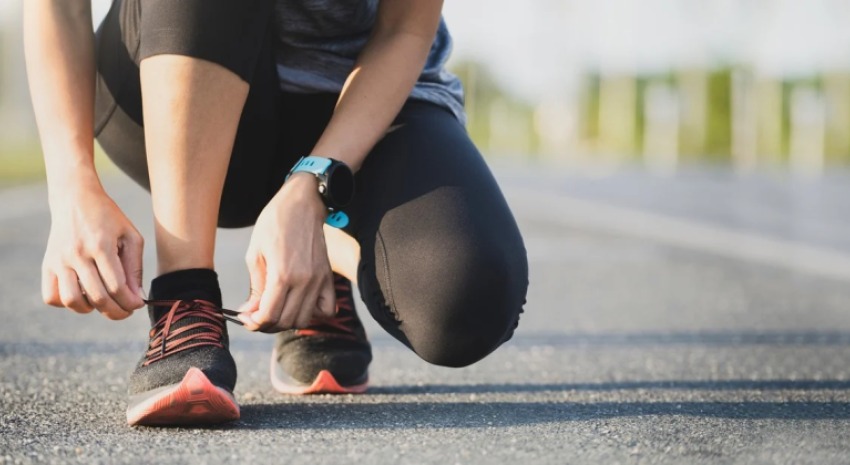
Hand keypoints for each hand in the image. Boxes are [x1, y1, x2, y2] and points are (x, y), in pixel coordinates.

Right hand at [41, 177, 144, 319]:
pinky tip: (82, 294)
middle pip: (97, 296)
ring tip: (103, 301)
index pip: (116, 286)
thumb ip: (134, 268)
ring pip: (72, 300)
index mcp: (100, 245)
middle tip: (125, 311)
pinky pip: (51, 296)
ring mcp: (58, 260)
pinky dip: (66, 303)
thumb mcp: (130, 236)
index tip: (138, 304)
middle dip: (116, 311)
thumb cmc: (109, 218)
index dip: (130, 301)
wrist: (75, 199)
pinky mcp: (47, 264)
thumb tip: (136, 298)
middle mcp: (76, 254)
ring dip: (91, 309)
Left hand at [238, 174, 335, 331]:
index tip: (247, 319)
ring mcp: (319, 280)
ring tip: (276, 310)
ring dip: (288, 321)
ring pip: (305, 320)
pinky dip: (314, 314)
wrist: (302, 203)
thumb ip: (255, 287)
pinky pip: (327, 310)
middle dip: (267, 324)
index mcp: (282, 274)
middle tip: (257, 315)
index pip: (269, 315)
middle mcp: (304, 281)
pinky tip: (300, 304)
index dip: (254, 323)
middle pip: (286, 321)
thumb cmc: (274, 223)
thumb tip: (250, 312)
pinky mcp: (328, 277)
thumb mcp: (255, 253)